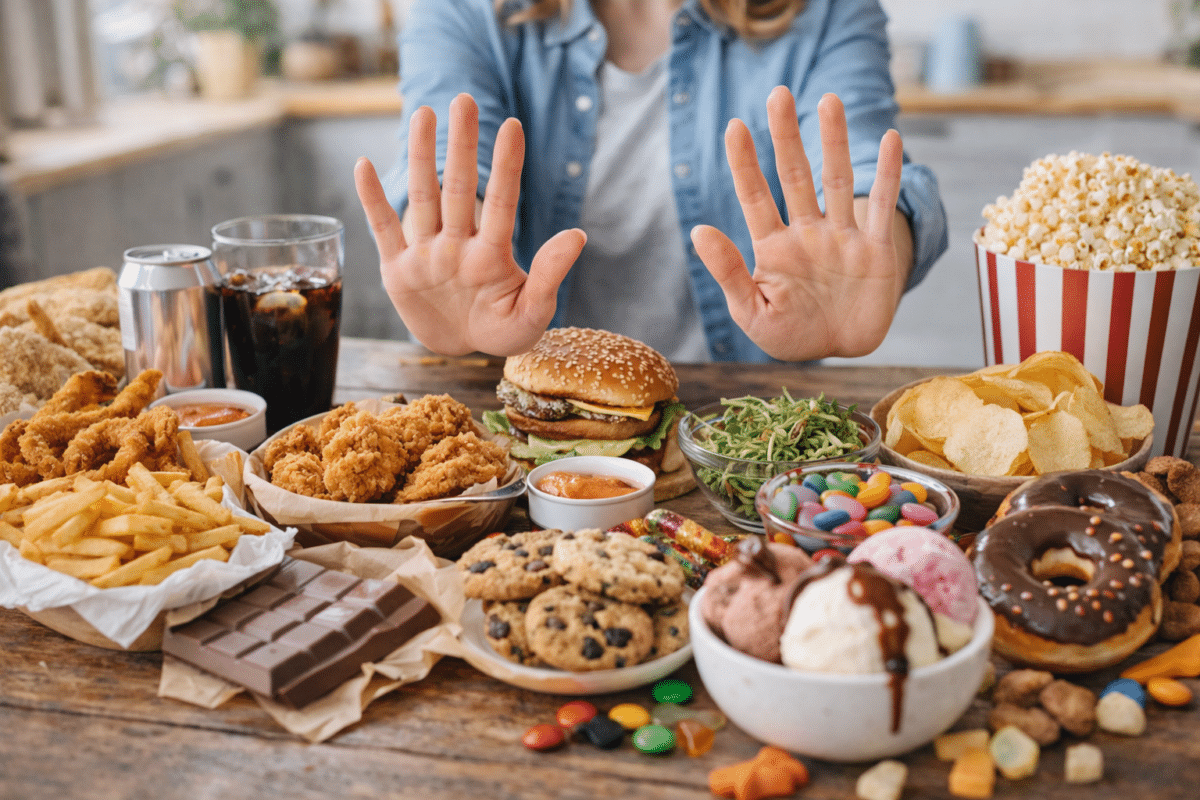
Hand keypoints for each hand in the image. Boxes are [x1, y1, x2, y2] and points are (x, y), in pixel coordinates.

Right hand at [354, 93, 585, 355]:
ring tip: (423, 113)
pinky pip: (384, 229)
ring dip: (421, 157)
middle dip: (462, 146)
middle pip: (459, 189)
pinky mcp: (398, 270)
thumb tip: (578, 234)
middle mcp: (458, 246)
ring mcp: (427, 255)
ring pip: (424, 198)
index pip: (502, 204)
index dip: (506, 166)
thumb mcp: (532, 313)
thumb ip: (549, 275)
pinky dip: (373, 200)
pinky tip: (364, 165)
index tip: (512, 126)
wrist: (464, 349)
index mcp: (492, 256)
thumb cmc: (503, 330)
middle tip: (465, 99)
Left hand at [691, 87, 910, 361]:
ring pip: (837, 180)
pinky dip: (888, 174)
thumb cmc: (790, 334)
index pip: (755, 196)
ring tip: (829, 100)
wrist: (838, 351)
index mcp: (773, 247)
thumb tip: (697, 230)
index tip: (734, 127)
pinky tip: (891, 139)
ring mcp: (842, 237)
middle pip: (794, 175)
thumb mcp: (751, 312)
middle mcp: (806, 233)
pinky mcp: (875, 249)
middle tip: (777, 95)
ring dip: (834, 141)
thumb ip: (728, 272)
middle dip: (785, 136)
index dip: (744, 162)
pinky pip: (881, 206)